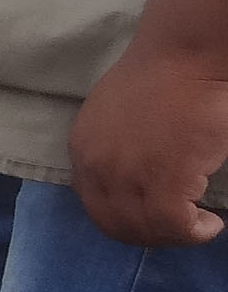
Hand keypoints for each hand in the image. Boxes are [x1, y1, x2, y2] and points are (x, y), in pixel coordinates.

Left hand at [70, 43, 227, 246]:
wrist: (185, 56)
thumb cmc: (163, 79)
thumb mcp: (116, 117)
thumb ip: (114, 150)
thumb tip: (134, 182)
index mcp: (82, 150)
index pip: (96, 206)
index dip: (128, 221)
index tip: (157, 218)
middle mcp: (96, 166)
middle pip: (116, 226)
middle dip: (152, 235)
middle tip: (182, 228)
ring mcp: (126, 174)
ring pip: (146, 230)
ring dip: (176, 235)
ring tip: (200, 223)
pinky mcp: (162, 178)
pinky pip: (174, 225)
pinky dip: (194, 231)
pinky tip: (211, 221)